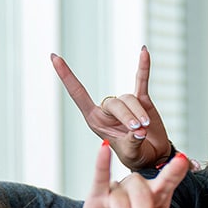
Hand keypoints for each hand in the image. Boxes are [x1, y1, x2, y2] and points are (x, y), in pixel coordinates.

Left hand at [52, 46, 171, 169]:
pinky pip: (141, 80)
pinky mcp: (142, 100)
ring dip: (139, 113)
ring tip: (145, 128)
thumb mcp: (130, 154)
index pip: (77, 94)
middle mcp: (107, 109)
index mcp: (95, 120)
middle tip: (138, 130)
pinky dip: (144, 67)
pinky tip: (144, 51)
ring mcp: (125, 104)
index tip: (54, 57)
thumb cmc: (136, 156)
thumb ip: (132, 142)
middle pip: (115, 103)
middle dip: (127, 116)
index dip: (66, 76)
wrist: (153, 156)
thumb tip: (139, 130)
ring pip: (130, 99)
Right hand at [81, 140, 189, 207]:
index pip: (167, 181)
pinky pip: (100, 177)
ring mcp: (117, 190)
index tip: (182, 160)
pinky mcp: (97, 195)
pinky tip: (104, 149)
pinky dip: (102, 164)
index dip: (174, 171)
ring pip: (122, 202)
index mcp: (157, 196)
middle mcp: (138, 188)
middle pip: (143, 198)